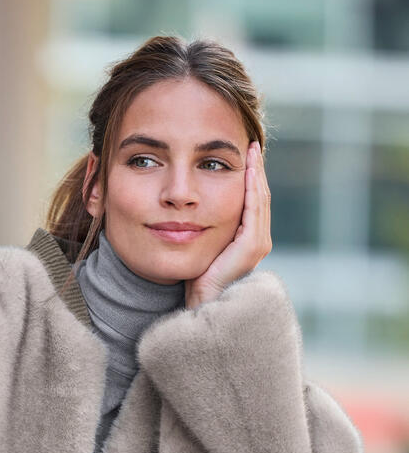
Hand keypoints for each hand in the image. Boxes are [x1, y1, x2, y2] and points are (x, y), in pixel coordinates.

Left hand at [185, 140, 271, 309]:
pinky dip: (252, 187)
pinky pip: (253, 209)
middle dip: (256, 170)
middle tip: (251, 146)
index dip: (250, 178)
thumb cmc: (198, 282)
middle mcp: (259, 241)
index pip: (252, 202)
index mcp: (249, 241)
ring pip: (259, 199)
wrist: (203, 306)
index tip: (245, 157)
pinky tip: (247, 170)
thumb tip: (191, 214)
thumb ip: (207, 232)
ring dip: (256, 173)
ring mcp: (258, 243)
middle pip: (260, 196)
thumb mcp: (204, 249)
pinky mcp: (252, 246)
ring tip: (252, 151)